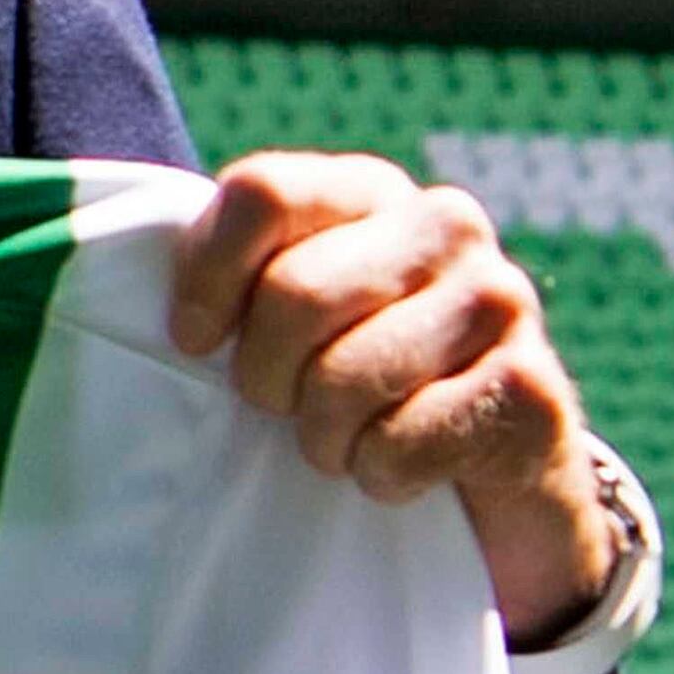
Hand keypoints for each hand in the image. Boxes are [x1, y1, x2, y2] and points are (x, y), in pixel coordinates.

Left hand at [165, 153, 610, 671]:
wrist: (490, 482)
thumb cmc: (356, 390)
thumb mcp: (290, 321)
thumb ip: (234, 280)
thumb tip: (138, 288)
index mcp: (369, 191)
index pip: (262, 194)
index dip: (209, 279)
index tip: (195, 344)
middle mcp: (444, 225)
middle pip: (296, 293)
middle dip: (265, 380)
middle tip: (281, 411)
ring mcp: (502, 301)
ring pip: (347, 376)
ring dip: (323, 439)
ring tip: (342, 442)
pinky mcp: (534, 391)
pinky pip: (403, 443)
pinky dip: (380, 477)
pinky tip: (400, 468)